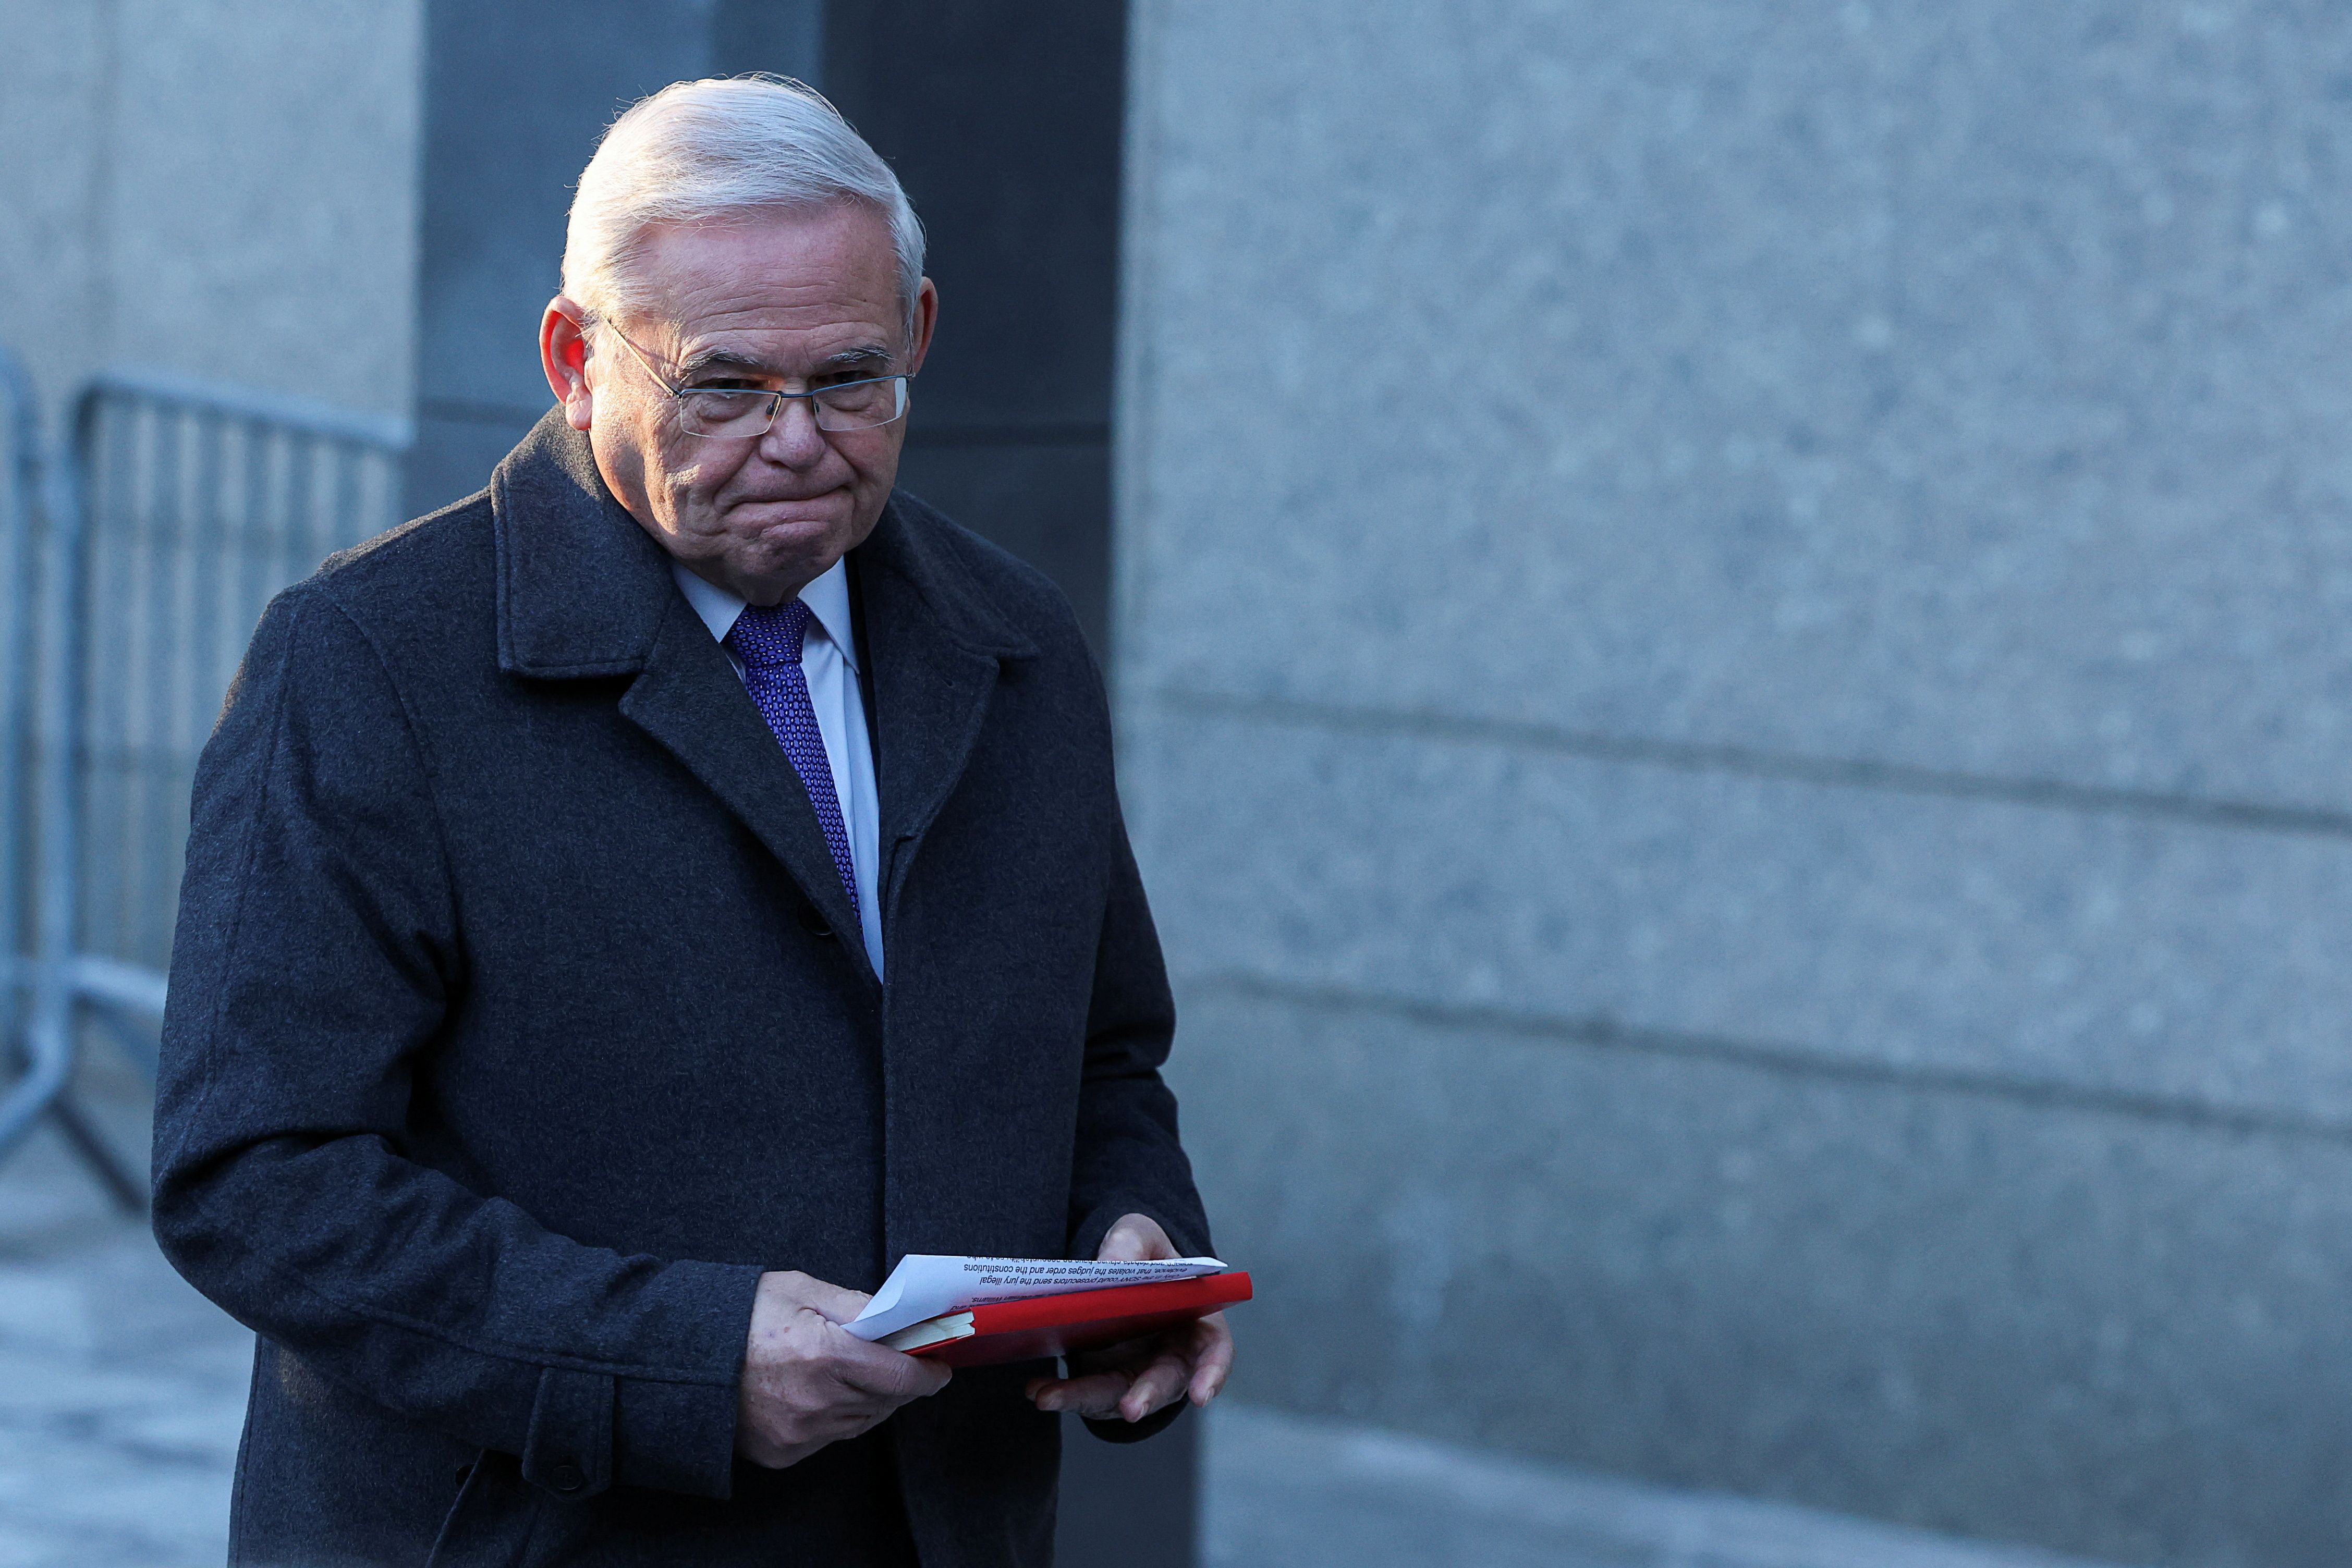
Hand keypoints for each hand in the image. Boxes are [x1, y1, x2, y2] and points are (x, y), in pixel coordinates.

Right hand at [736, 1270, 951, 1467]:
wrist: (682, 1359)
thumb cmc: (741, 1316)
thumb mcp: (799, 1291)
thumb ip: (854, 1304)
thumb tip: (895, 1318)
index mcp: (823, 1355)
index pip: (900, 1376)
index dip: (927, 1374)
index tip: (940, 1368)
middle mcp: (815, 1402)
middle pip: (885, 1401)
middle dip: (898, 1382)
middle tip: (899, 1363)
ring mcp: (798, 1434)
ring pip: (861, 1422)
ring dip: (870, 1400)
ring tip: (859, 1374)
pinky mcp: (783, 1453)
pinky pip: (830, 1438)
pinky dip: (838, 1417)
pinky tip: (824, 1394)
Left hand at [1024, 1214, 1234, 1424]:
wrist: (1115, 1268)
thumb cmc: (1142, 1254)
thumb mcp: (1139, 1235)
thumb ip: (1129, 1246)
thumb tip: (1108, 1269)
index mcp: (1197, 1321)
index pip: (1215, 1352)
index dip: (1211, 1374)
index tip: (1201, 1395)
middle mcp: (1171, 1356)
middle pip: (1164, 1384)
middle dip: (1145, 1397)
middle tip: (1129, 1409)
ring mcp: (1137, 1373)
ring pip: (1117, 1396)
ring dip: (1084, 1400)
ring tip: (1048, 1397)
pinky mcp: (1105, 1380)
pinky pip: (1086, 1394)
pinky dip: (1063, 1394)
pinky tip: (1037, 1389)